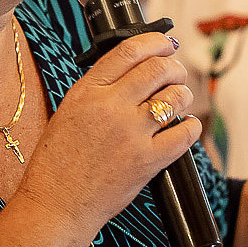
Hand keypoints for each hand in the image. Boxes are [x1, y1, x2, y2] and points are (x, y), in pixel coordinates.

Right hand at [17, 30, 201, 241]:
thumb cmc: (58, 163)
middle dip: (174, 67)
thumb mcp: (69, 112)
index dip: (154, 42)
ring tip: (180, 99)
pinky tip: (186, 125)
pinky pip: (184, 133)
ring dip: (183, 94)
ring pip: (175, 97)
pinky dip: (190, 126)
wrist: (57, 204)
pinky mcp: (148, 161)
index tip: (164, 44)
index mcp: (87, 93)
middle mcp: (110, 108)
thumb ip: (98, 90)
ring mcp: (131, 134)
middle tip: (176, 73)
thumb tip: (133, 71)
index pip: (128, 51)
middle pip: (158, 69)